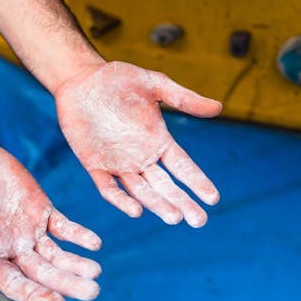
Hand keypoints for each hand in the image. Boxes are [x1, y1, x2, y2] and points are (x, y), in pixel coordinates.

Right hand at [0, 138, 101, 300]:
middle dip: (67, 284)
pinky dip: (79, 235)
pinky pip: (64, 227)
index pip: (15, 283)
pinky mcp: (42, 210)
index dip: (36, 295)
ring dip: (77, 264)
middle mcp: (12, 248)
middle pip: (43, 273)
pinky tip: (94, 243)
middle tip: (92, 291)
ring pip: (58, 254)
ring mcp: (30, 230)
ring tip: (96, 271)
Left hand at [55, 61, 221, 227]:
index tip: (213, 199)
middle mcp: (141, 157)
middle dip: (182, 202)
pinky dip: (121, 200)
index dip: (197, 182)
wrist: (82, 79)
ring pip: (141, 191)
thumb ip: (183, 99)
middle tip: (198, 221)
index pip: (183, 167)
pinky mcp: (95, 165)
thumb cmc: (118, 80)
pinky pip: (109, 188)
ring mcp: (118, 164)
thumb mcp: (155, 85)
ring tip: (173, 217)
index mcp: (158, 141)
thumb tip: (219, 108)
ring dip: (156, 204)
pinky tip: (135, 211)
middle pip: (165, 186)